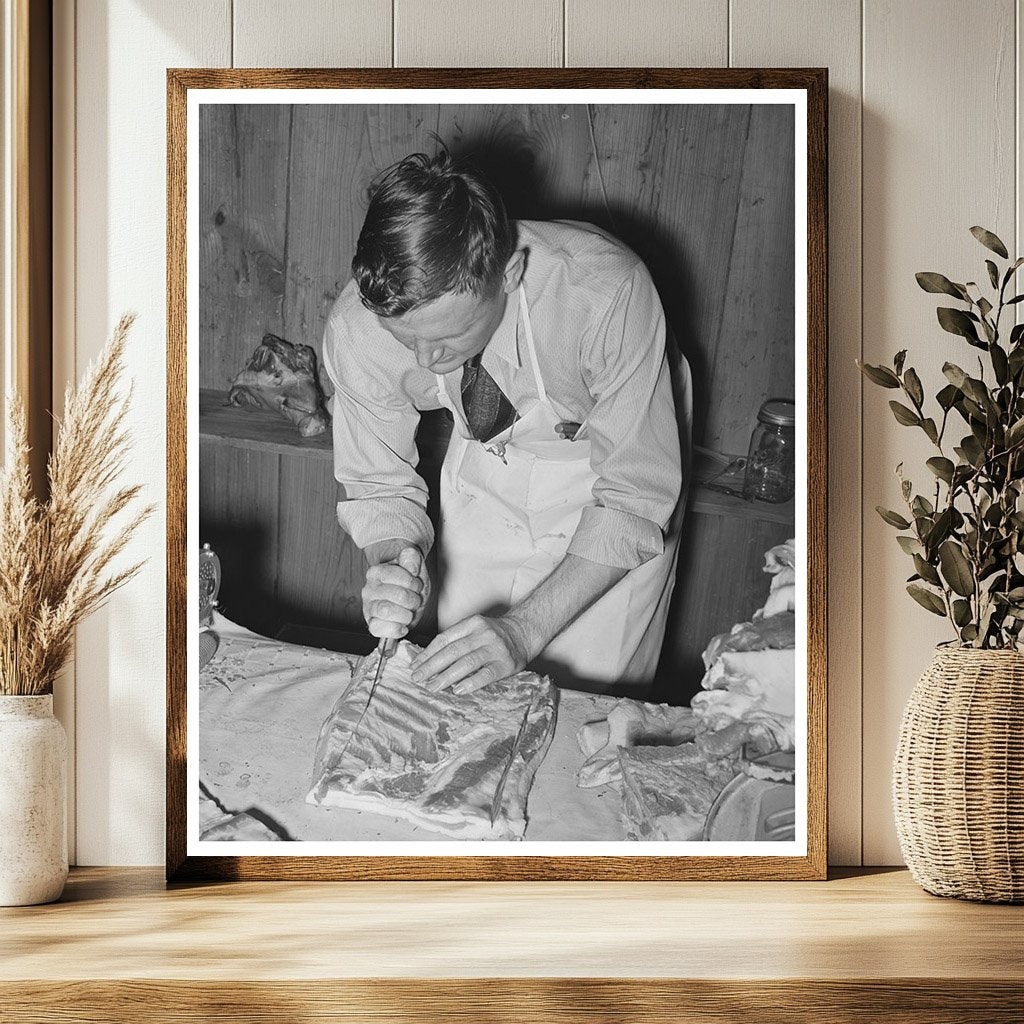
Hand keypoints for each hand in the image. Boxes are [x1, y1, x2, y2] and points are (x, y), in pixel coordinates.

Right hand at [361, 544, 424, 639]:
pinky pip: (378, 629)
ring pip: (386, 611)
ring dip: (406, 613)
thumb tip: (410, 563)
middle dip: (413, 599)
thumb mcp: (414, 566)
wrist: (406, 598)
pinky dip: (395, 629)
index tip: (415, 583)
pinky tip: (403, 624)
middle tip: (415, 599)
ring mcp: (369, 608)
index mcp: (376, 572)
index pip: (393, 575)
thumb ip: (412, 559)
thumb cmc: (408, 582)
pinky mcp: (372, 625)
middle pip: (397, 594)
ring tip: (409, 612)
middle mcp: (369, 590)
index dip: (411, 581)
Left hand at [411, 614, 533, 694]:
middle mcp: (483, 634)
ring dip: (446, 676)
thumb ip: (454, 641)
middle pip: (452, 651)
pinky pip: (486, 675)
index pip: (444, 639)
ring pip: (466, 663)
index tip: (415, 666)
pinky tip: (458, 690)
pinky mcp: (506, 664)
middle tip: (418, 678)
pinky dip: (470, 683)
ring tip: (432, 686)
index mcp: (472, 623)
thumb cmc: (493, 635)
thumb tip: (425, 660)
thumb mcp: (474, 629)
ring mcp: (495, 648)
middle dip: (432, 666)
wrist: (524, 633)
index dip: (427, 653)